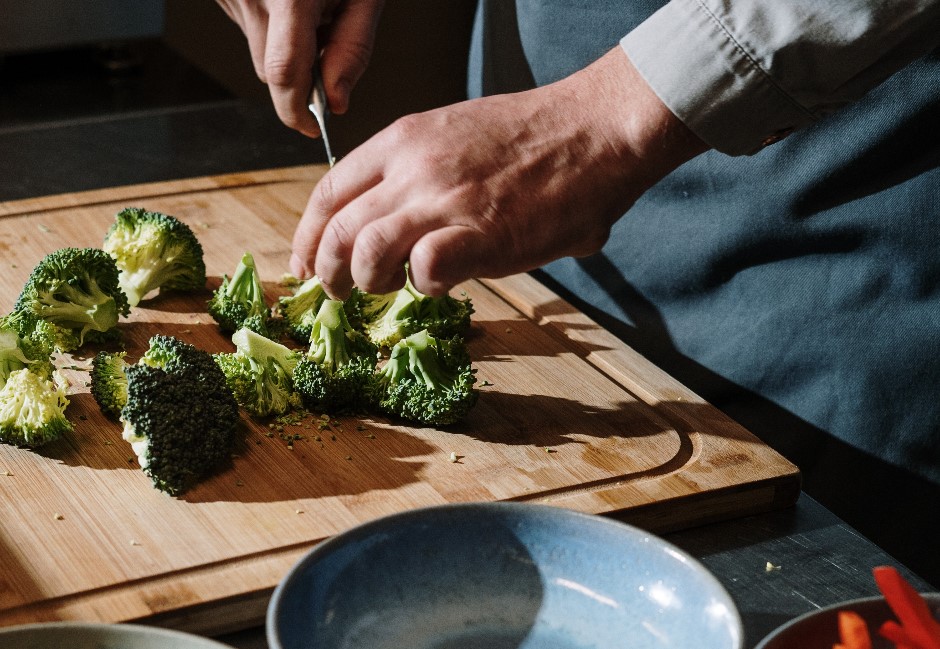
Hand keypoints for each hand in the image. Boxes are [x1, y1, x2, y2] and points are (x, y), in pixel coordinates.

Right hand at [215, 0, 383, 136]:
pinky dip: (269, 24)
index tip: (310, 127)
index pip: (285, 74)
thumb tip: (337, 101)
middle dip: (299, 77)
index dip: (296, 110)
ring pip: (257, 49)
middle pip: (269, 71)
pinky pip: (247, 25)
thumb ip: (352, 49)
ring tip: (307, 8)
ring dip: (284, 46)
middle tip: (325, 44)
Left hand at [291, 47, 709, 297]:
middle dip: (328, 273)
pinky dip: (426, 286)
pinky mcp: (479, 236)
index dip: (308, 236)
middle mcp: (412, 170)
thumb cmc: (533, 137)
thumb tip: (396, 226)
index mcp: (402, 141)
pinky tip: (446, 281)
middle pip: (337, 232)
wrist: (594, 130)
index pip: (329, 193)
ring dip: (370, 284)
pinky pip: (424, 272)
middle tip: (339, 292)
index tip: (305, 263)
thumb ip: (417, 175)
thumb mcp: (455, 135)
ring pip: (366, 256)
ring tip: (391, 288)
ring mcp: (443, 202)